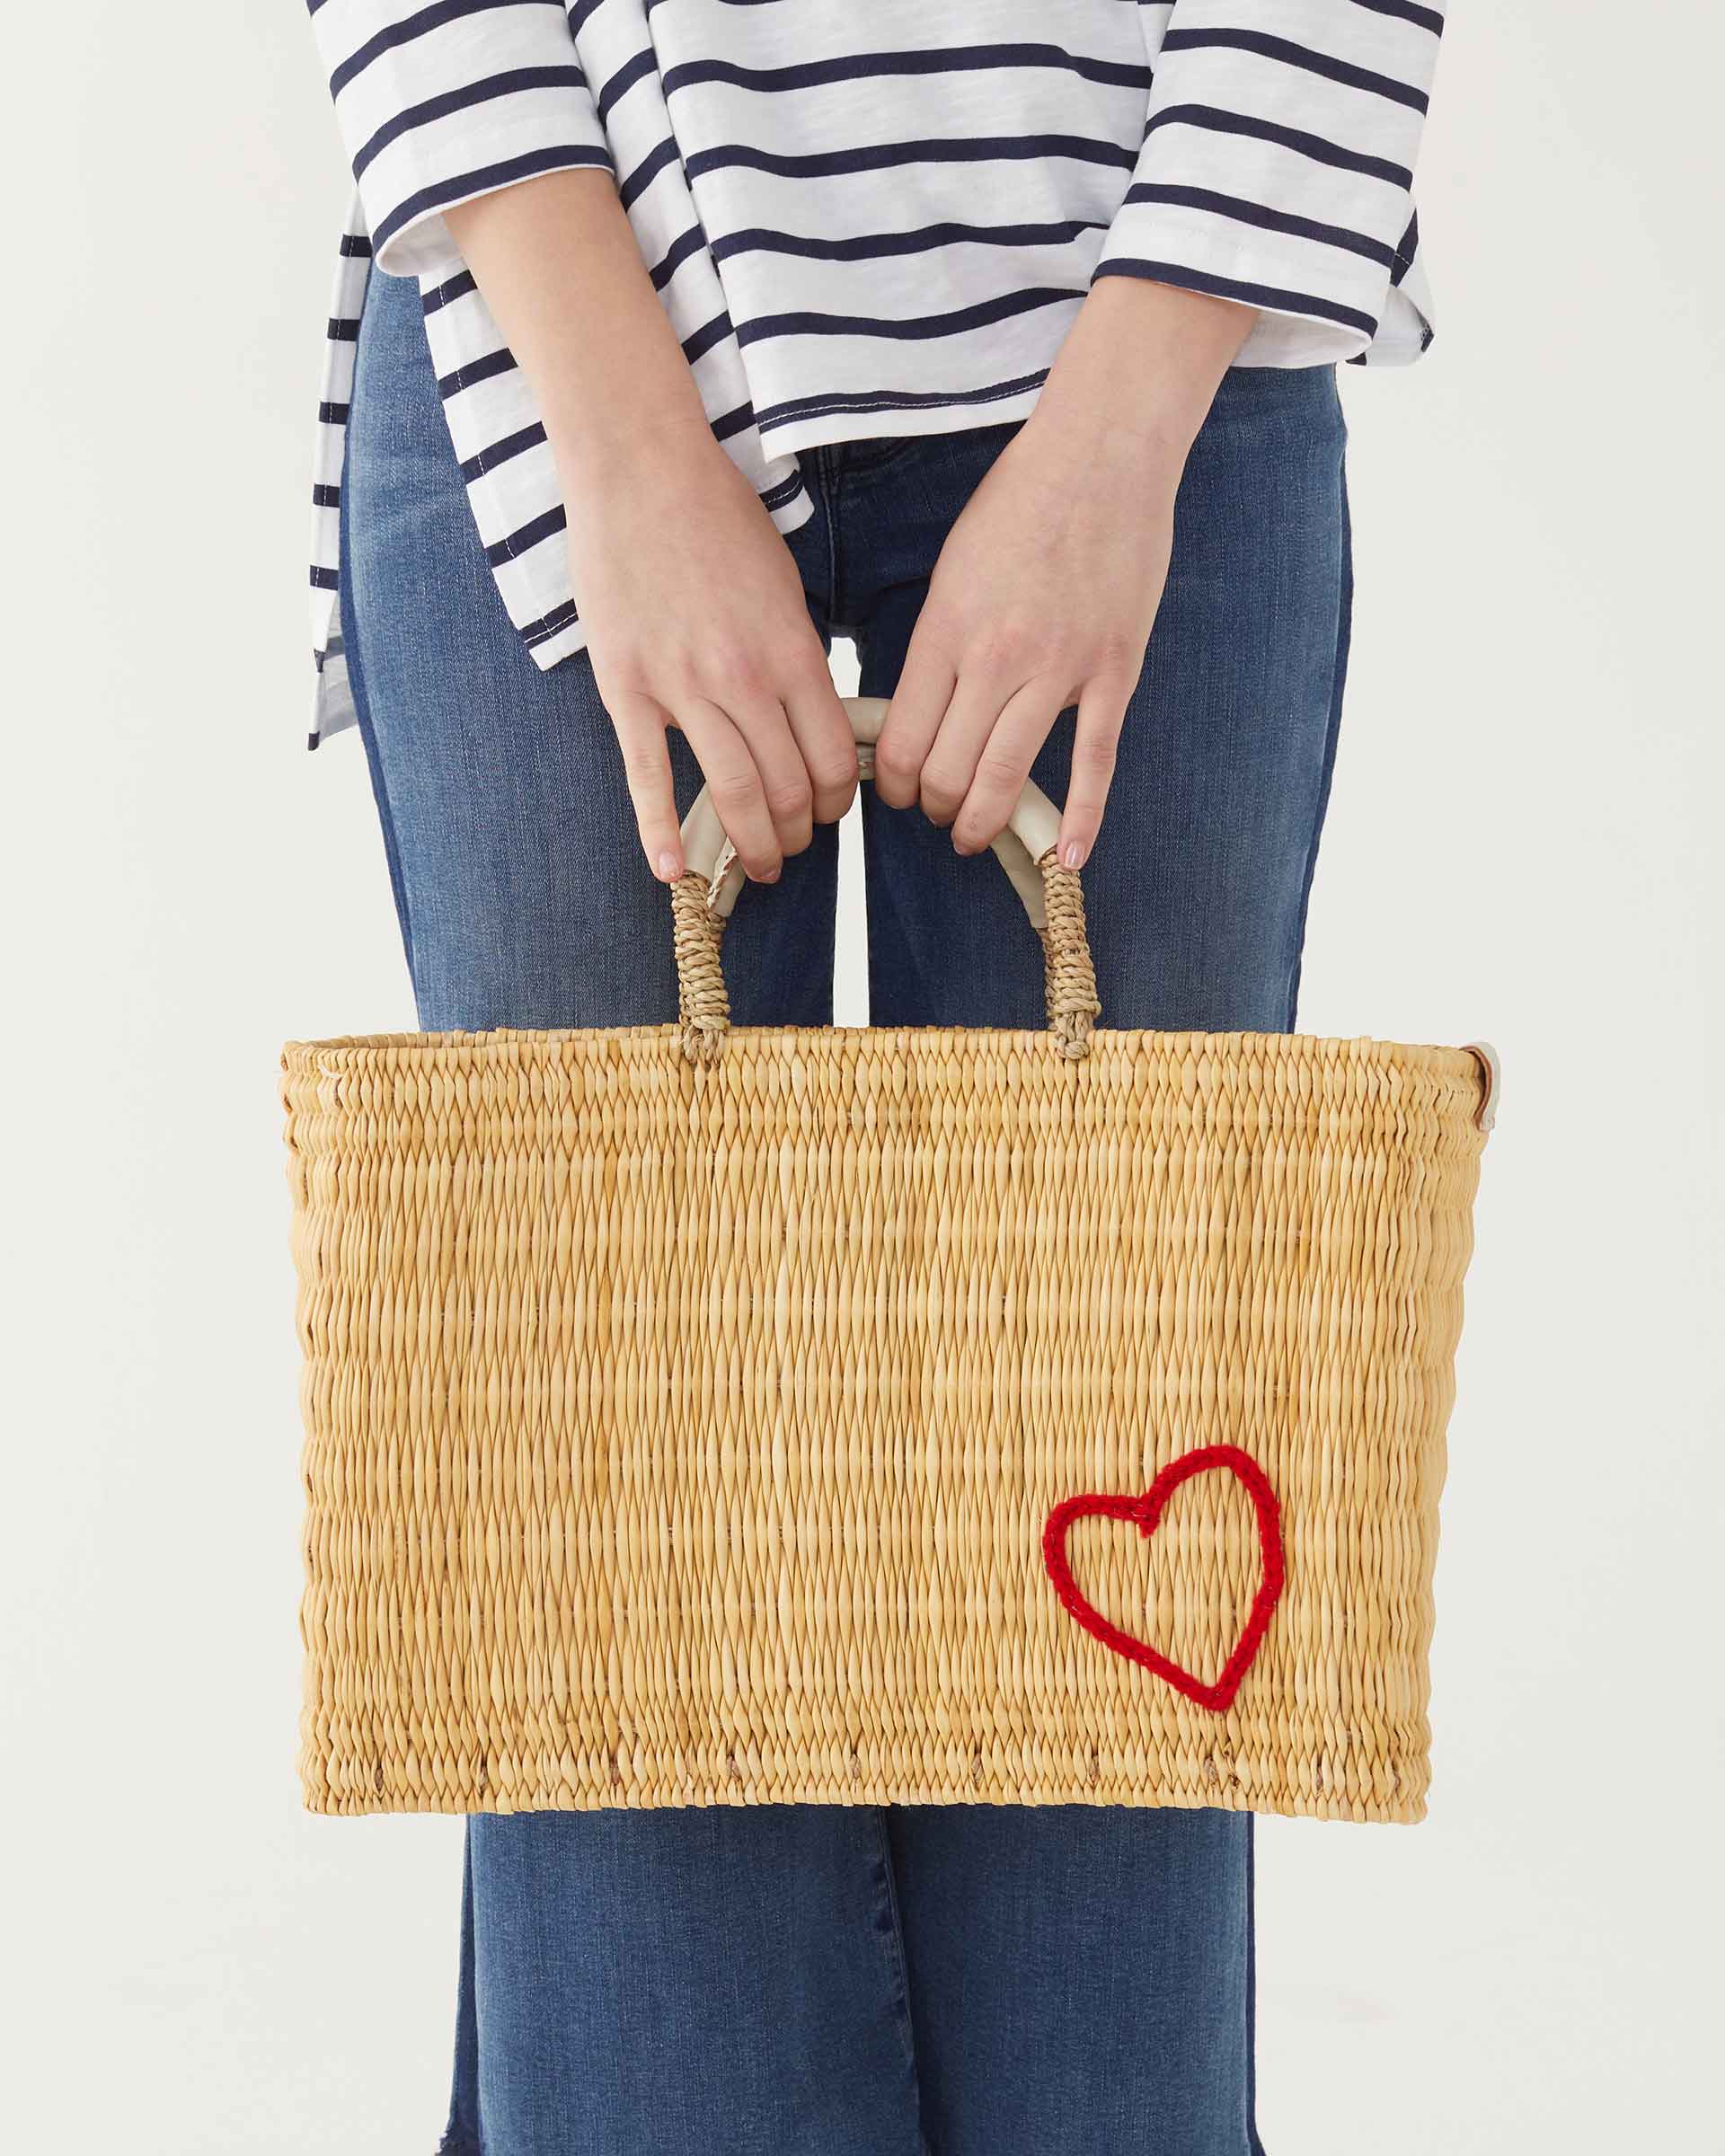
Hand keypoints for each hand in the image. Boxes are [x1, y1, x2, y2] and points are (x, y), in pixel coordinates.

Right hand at [444, 170, 856, 885]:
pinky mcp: (625, 689)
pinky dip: (661, 832)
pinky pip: (646, 776)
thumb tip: (813, 714)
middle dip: (800, 830)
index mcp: (792, 652)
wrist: (640, 468)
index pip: (832, 757)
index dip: (839, 799)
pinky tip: (674, 874)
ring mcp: (681, 688)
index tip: (832, 810)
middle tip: (797, 846)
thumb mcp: (784, 584)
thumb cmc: (717, 517)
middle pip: (787, 787)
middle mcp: (743, 680)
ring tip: (759, 866)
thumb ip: (798, 655)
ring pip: (731, 794)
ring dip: (752, 844)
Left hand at [874, 278, 1253, 867]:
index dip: (890, 784)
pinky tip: (1066, 860)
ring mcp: (1060, 671)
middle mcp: (996, 659)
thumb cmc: (1019, 503)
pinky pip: (1095, 763)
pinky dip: (1081, 820)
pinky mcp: (1113, 673)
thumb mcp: (950, 571)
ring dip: (981, 821)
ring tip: (971, 834)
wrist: (1102, 455)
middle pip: (947, 771)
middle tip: (933, 813)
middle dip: (932, 807)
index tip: (894, 791)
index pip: (901, 741)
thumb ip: (934, 645)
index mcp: (945, 631)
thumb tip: (915, 709)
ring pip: (1006, 778)